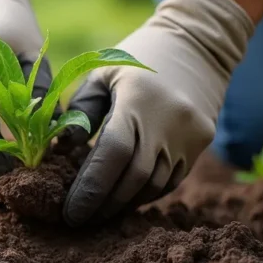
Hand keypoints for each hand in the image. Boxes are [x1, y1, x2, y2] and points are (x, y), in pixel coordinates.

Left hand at [63, 0, 254, 224]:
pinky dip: (144, 193)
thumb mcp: (101, 73)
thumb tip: (61, 152)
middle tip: (78, 218)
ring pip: (154, 185)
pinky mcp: (201, 143)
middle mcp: (169, 121)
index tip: (69, 210)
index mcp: (138, 100)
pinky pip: (171, 180)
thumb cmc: (138, 56)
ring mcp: (190, 135)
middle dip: (103, 204)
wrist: (198, 43)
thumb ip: (80, 112)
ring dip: (124, 203)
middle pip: (134, 178)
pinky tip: (123, 197)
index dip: (90, 187)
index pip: (113, 154)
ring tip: (97, 211)